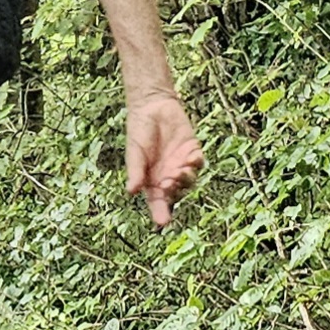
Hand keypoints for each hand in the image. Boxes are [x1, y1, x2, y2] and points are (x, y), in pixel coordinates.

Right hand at [124, 92, 203, 226]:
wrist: (153, 106)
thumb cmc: (139, 130)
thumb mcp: (134, 152)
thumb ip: (136, 171)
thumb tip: (131, 192)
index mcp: (151, 180)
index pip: (157, 201)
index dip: (160, 212)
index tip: (163, 223)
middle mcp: (168, 175)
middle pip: (176, 193)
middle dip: (174, 192)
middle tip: (168, 183)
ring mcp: (181, 164)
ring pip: (190, 181)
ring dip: (186, 178)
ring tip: (178, 170)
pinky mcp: (192, 151)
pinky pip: (198, 163)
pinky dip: (196, 164)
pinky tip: (190, 158)